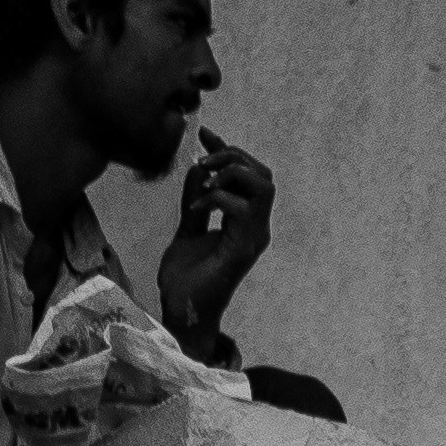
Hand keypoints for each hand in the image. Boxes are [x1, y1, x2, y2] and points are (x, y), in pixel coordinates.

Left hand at [157, 134, 275, 357]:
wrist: (182, 312)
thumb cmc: (186, 279)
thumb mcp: (187, 230)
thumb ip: (196, 202)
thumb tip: (198, 170)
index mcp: (245, 222)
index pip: (249, 174)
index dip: (228, 149)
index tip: (204, 133)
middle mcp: (256, 228)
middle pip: (263, 174)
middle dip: (233, 157)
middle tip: (203, 162)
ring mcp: (253, 238)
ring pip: (263, 186)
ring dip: (232, 174)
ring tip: (205, 181)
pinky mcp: (243, 249)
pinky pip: (241, 209)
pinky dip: (217, 198)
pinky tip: (195, 207)